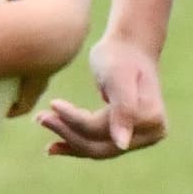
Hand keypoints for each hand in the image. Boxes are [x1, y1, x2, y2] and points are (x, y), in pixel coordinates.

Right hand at [0, 0, 93, 113]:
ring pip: (41, 53)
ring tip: (1, 44)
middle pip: (54, 23)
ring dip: (25, 50)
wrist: (43, 35)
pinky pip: (24, 87)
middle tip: (11, 12)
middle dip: (37, 20)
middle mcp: (73, 34)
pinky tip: (0, 83)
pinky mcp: (36, 79)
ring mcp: (56, 59)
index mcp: (78, 3)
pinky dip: (14, 88)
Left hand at [40, 36, 167, 159]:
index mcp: (152, 120)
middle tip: (40, 118)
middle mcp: (152, 134)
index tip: (53, 103)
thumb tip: (122, 144)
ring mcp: (141, 137)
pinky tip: (53, 145)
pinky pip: (98, 145)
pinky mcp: (128, 134)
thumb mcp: (118, 78)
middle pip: (100, 146)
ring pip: (96, 148)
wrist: (129, 45)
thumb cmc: (121, 55)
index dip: (75, 120)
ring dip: (67, 138)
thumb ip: (124, 109)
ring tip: (42, 121)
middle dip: (68, 133)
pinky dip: (74, 143)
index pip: (103, 130)